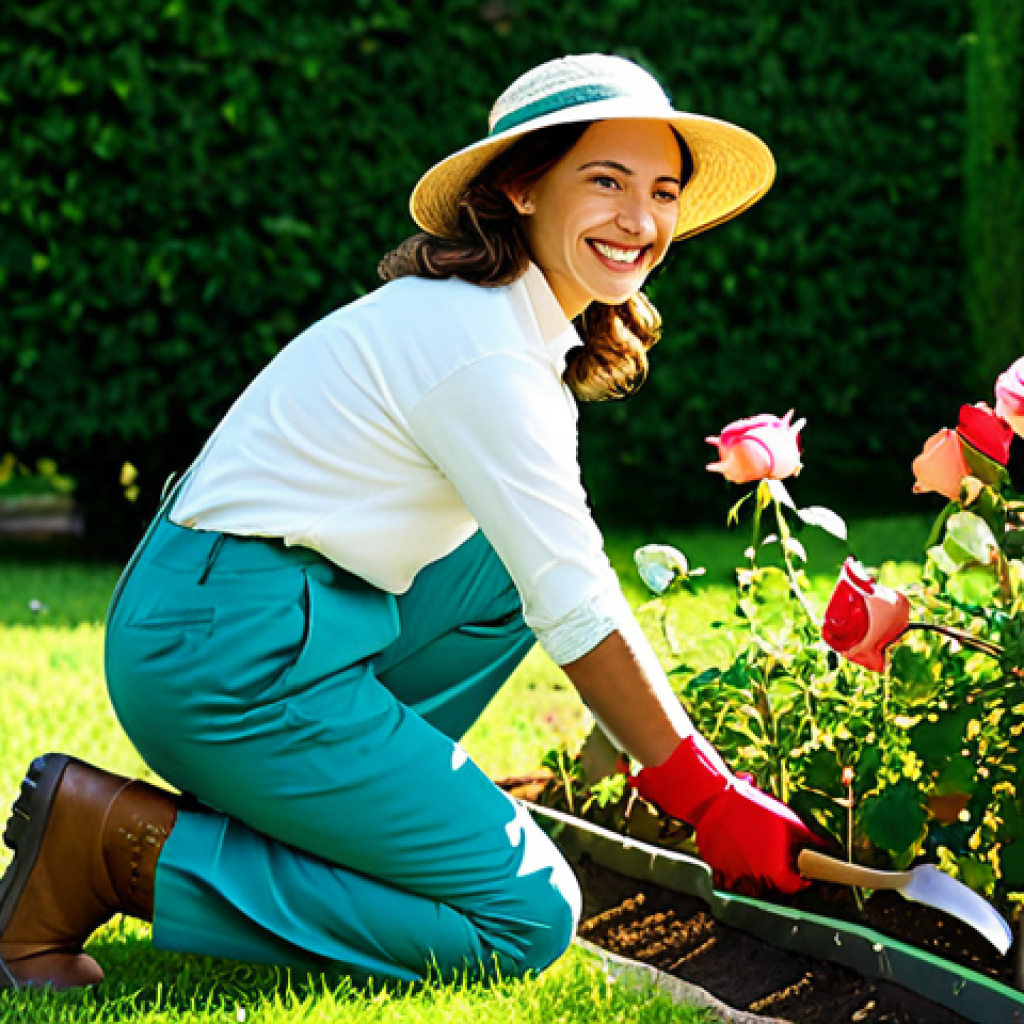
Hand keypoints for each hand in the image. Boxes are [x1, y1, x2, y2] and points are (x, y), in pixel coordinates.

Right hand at [630, 733, 819, 894]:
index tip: (801, 871)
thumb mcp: (787, 820)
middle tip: (778, 854)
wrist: (714, 798)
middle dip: (778, 872)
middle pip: (771, 884)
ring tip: (756, 847)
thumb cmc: (753, 808)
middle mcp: (753, 878)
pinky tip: (737, 842)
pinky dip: (736, 861)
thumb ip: (808, 838)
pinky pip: (730, 870)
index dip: (800, 879)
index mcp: (774, 870)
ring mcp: (732, 873)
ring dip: (757, 868)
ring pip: (750, 879)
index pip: (793, 886)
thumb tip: (825, 847)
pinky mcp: (716, 866)